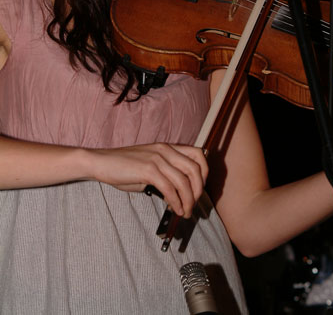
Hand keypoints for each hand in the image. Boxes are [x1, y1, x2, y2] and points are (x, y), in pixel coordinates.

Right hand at [89, 143, 207, 217]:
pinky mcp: (148, 170)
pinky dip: (176, 201)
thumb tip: (181, 192)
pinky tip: (174, 209)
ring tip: (184, 212)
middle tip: (193, 204)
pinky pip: (169, 188)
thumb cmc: (123, 167)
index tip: (199, 189)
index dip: (204, 173)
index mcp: (167, 147)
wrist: (101, 163)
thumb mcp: (149, 165)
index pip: (198, 154)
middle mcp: (165, 150)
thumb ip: (166, 173)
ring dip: (188, 200)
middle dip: (199, 190)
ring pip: (184, 181)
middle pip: (195, 169)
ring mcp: (157, 159)